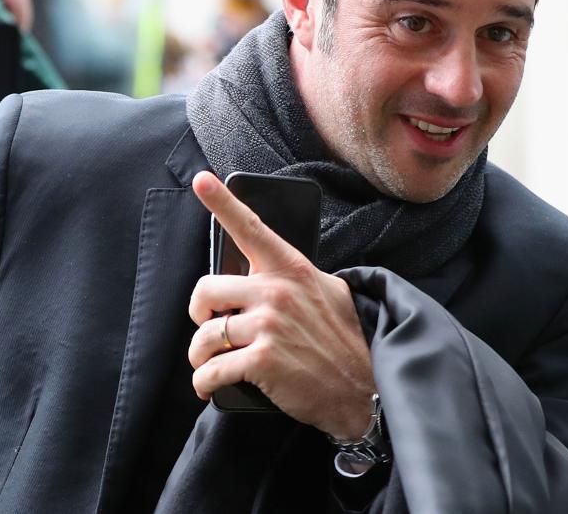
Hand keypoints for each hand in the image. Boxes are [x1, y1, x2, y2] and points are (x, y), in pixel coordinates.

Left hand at [188, 171, 375, 440]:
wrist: (367, 387)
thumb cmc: (346, 340)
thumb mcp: (328, 293)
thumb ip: (294, 279)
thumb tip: (260, 277)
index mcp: (291, 269)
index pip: (251, 228)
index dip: (223, 202)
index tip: (202, 180)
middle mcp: (276, 291)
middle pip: (206, 290)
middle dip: (200, 313)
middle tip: (209, 325)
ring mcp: (269, 326)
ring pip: (204, 335)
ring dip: (200, 355)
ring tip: (208, 364)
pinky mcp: (263, 361)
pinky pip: (211, 370)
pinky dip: (204, 382)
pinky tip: (209, 386)